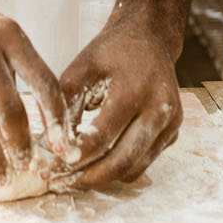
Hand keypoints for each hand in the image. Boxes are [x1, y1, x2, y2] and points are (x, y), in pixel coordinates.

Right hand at [0, 0, 68, 181]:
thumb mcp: (0, 31)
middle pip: (9, 107)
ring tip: (3, 175)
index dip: (56, 118)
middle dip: (21, 144)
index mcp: (9, 33)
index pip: (42, 81)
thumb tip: (47, 117)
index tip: (63, 145)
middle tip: (29, 166)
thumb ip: (20, 66)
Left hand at [56, 18, 182, 189]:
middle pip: (122, 161)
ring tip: (70, 178)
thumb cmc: (110, 52)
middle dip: (86, 178)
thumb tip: (50, 147)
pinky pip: (142, 162)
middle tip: (57, 184)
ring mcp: (170, 124)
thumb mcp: (80, 69)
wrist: (149, 38)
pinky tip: (93, 166)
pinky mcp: (173, 133)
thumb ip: (64, 106)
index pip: (103, 135)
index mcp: (136, 90)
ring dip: (101, 179)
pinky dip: (117, 169)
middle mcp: (159, 109)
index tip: (49, 168)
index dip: (74, 157)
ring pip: (134, 168)